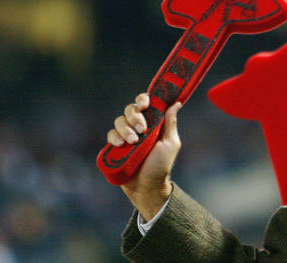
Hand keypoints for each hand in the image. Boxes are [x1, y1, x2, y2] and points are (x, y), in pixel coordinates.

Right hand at [107, 93, 181, 220]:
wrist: (148, 187)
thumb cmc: (161, 165)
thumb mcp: (170, 143)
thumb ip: (170, 123)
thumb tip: (176, 103)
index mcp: (153, 122)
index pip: (145, 103)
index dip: (143, 99)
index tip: (145, 105)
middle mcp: (138, 126)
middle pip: (130, 109)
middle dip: (135, 116)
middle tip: (142, 129)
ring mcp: (126, 136)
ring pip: (119, 120)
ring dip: (126, 128)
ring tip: (133, 142)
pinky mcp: (115, 147)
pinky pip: (110, 134)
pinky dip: (115, 137)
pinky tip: (121, 145)